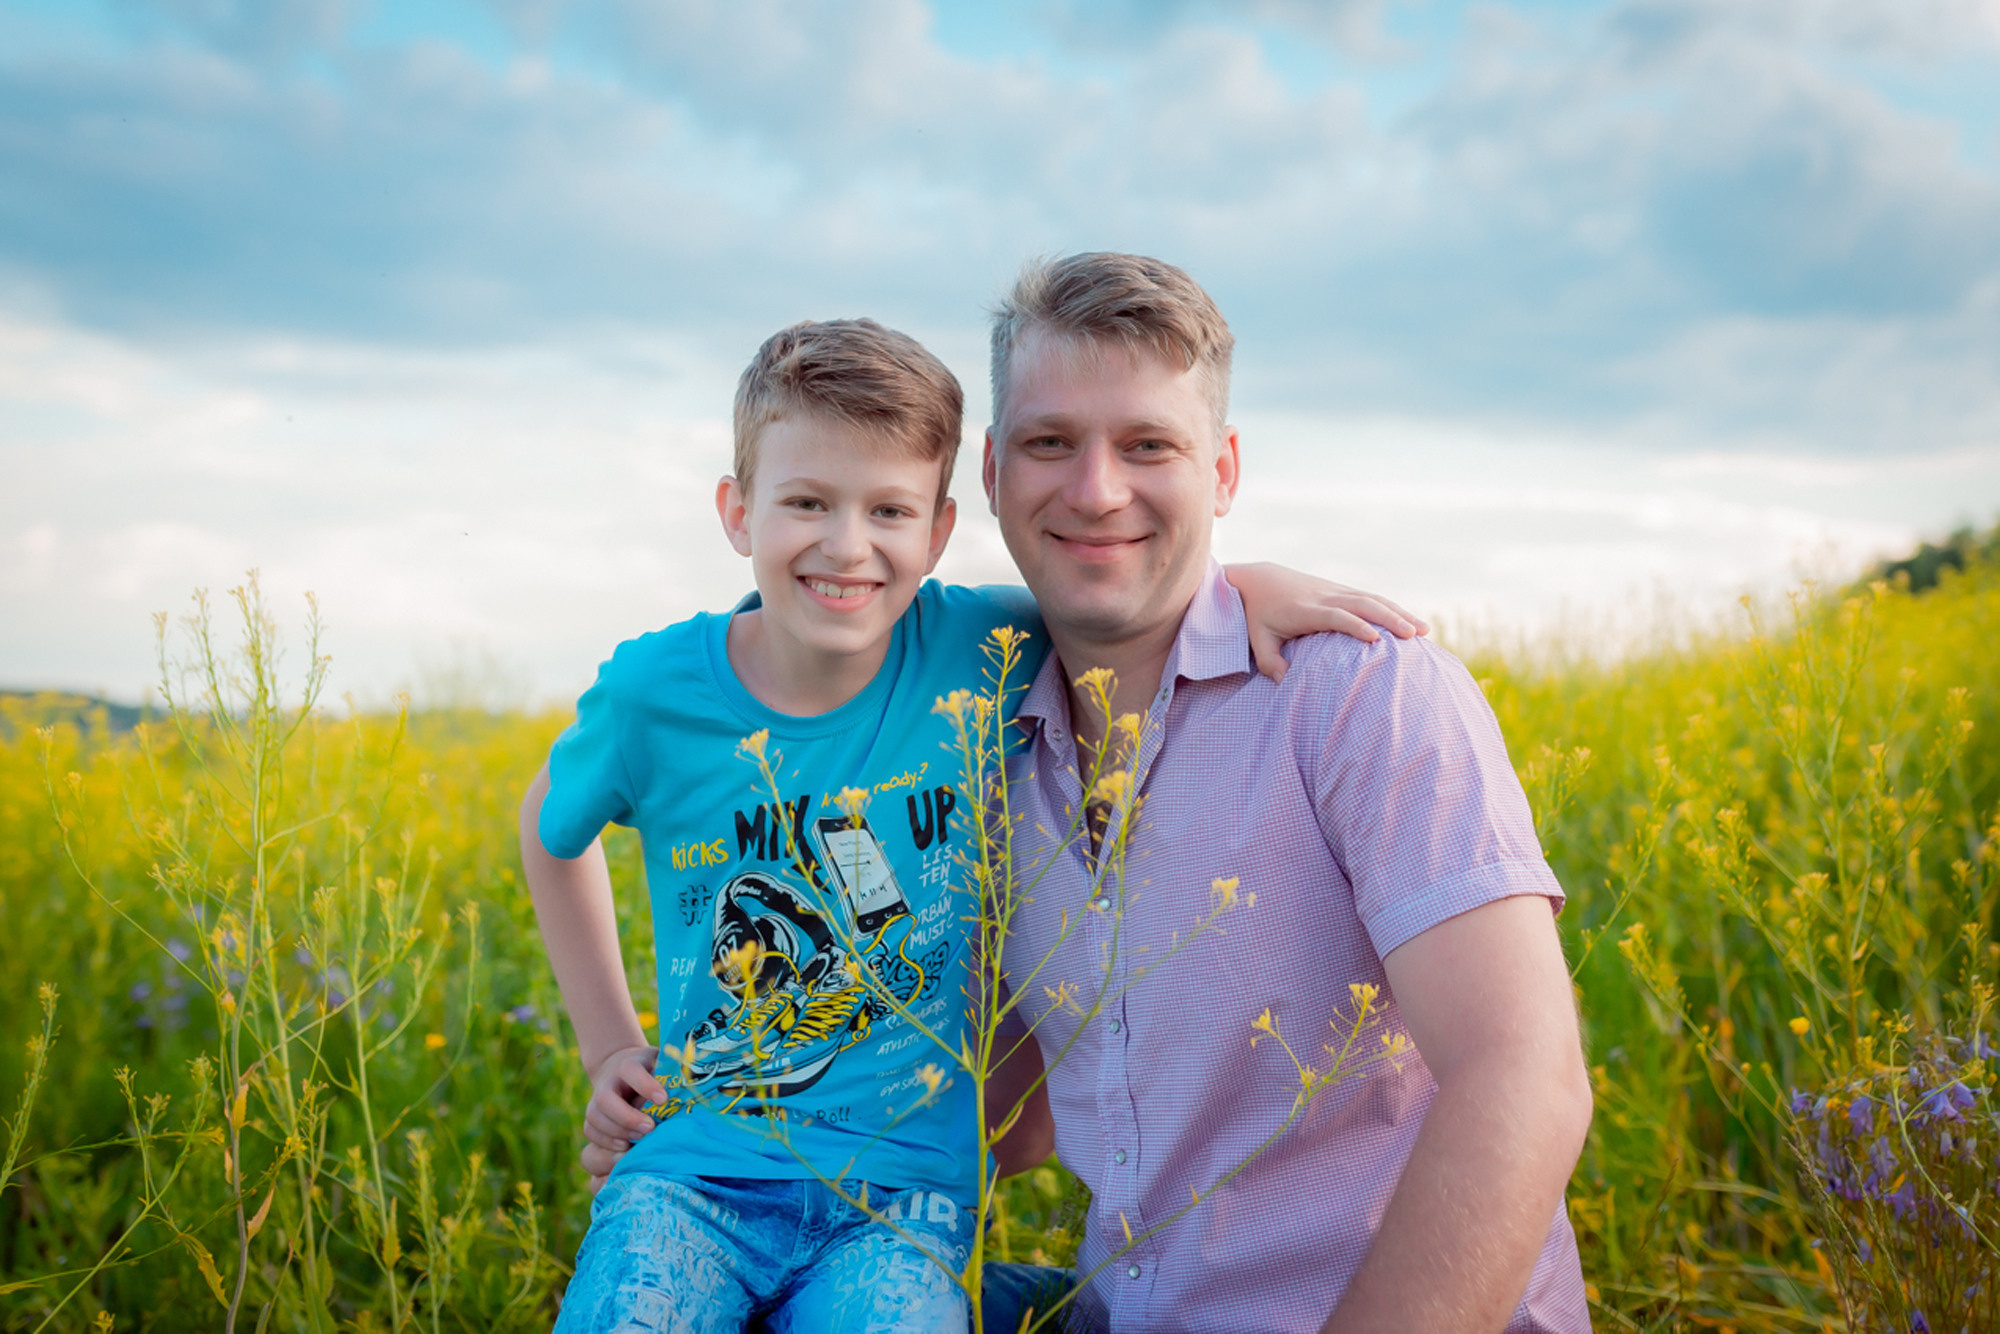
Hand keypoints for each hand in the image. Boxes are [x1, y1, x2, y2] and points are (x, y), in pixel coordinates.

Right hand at [579, 1042, 667, 1191]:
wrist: (619, 1067)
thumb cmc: (653, 1070)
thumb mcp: (664, 1064)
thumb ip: (676, 1073)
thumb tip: (702, 1086)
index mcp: (630, 1064)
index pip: (631, 1070)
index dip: (645, 1085)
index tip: (663, 1099)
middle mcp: (609, 1081)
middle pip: (605, 1099)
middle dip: (627, 1117)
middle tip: (649, 1128)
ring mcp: (597, 1098)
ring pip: (594, 1116)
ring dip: (616, 1132)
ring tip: (636, 1142)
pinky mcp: (593, 1115)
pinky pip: (590, 1130)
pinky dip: (604, 1141)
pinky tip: (623, 1148)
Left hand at [1225, 561, 1429, 682]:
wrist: (1260, 580)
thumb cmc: (1258, 616)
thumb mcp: (1258, 640)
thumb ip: (1271, 663)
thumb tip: (1288, 684)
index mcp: (1305, 610)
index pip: (1334, 615)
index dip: (1354, 625)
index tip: (1375, 639)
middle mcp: (1324, 597)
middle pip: (1361, 604)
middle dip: (1389, 618)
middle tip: (1414, 635)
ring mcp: (1335, 591)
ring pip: (1372, 599)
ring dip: (1399, 613)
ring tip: (1424, 630)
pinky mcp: (1341, 590)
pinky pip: (1370, 598)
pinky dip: (1392, 608)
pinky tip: (1411, 622)